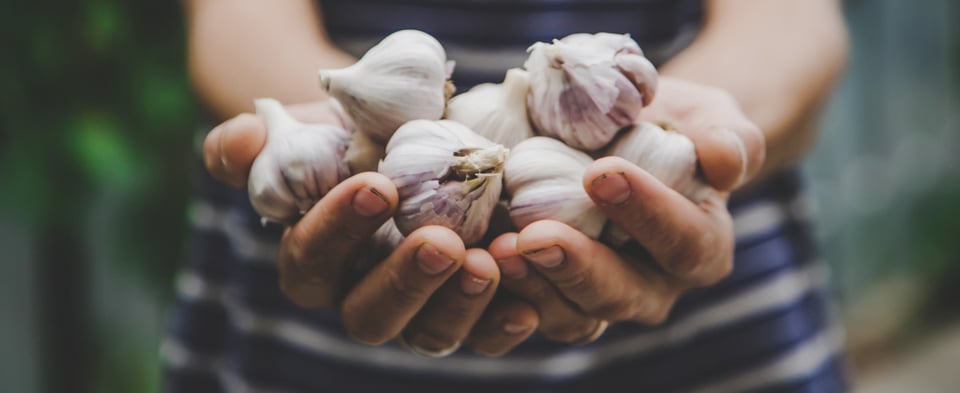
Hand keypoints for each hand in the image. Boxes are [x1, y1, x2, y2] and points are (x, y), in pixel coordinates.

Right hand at [202, 101, 539, 355]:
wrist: (408, 141)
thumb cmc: (347, 139)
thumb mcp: (300, 133)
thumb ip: (253, 147)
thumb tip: (242, 142)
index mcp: (313, 263)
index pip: (312, 261)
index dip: (339, 230)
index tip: (378, 187)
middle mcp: (361, 297)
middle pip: (370, 317)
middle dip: (404, 282)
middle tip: (441, 243)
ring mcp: (417, 311)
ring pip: (429, 334)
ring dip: (458, 305)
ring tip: (487, 262)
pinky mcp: (468, 312)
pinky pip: (483, 335)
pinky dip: (503, 323)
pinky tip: (526, 306)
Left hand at [488, 77, 765, 342]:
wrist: (625, 140)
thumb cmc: (673, 129)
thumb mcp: (710, 121)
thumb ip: (729, 138)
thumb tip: (725, 161)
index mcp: (701, 248)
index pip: (682, 241)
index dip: (647, 214)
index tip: (602, 174)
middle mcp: (653, 287)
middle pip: (621, 293)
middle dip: (577, 266)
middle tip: (536, 235)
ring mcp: (599, 298)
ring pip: (571, 316)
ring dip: (532, 286)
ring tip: (496, 251)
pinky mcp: (552, 297)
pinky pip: (529, 311)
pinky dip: (502, 292)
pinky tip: (476, 261)